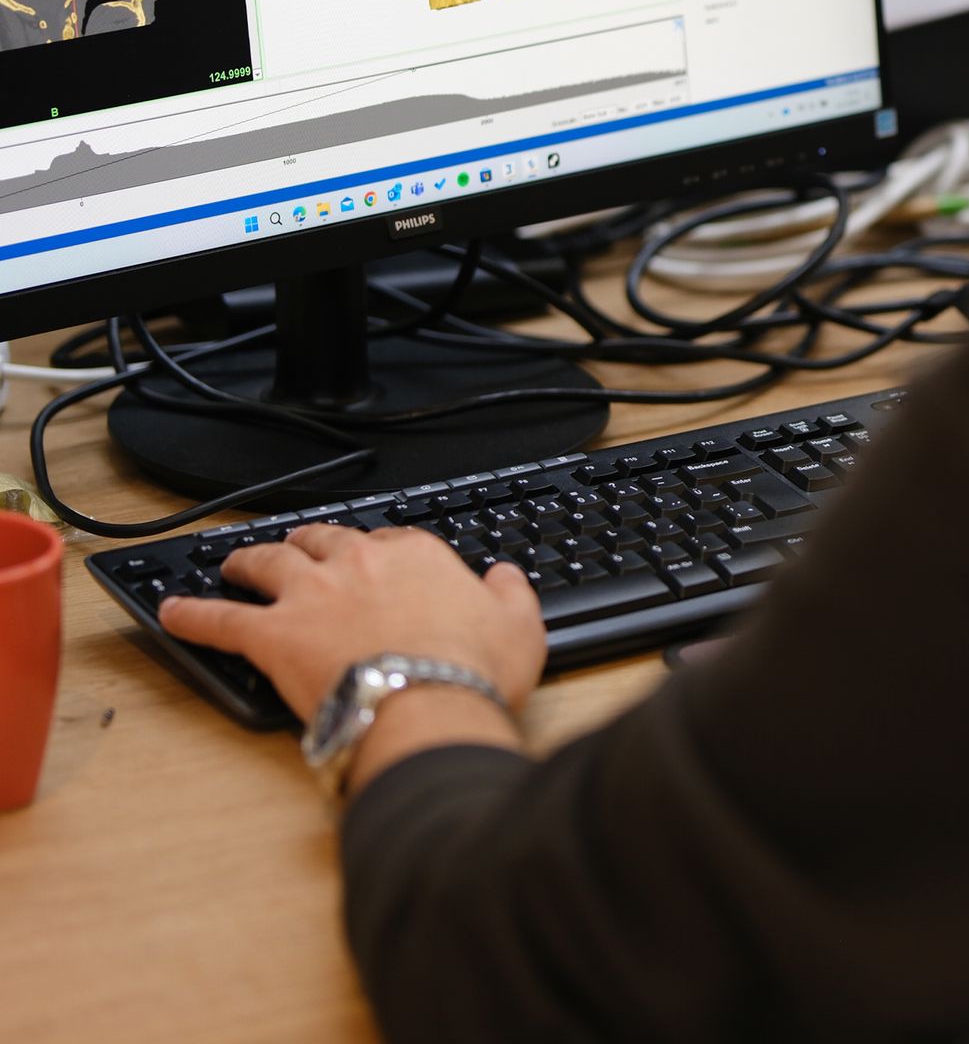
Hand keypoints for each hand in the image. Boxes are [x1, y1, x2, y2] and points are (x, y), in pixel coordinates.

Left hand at [159, 525, 548, 726]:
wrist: (425, 706)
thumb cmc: (470, 673)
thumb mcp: (519, 626)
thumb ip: (511, 594)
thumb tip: (505, 578)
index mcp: (416, 556)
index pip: (392, 538)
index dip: (380, 550)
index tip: (376, 559)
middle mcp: (357, 563)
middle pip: (323, 540)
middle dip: (306, 541)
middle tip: (295, 547)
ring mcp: (311, 596)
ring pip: (268, 564)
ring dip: (249, 560)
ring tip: (236, 563)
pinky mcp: (273, 637)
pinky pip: (221, 621)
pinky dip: (193, 615)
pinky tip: (171, 612)